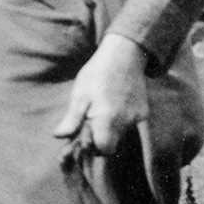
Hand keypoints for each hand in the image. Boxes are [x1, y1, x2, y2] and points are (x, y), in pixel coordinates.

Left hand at [53, 33, 148, 154]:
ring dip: (111, 129)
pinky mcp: (144, 112)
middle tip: (92, 123)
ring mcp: (137, 117)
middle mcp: (125, 121)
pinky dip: (122, 120)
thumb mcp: (79, 94)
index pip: (104, 149)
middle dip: (101, 139)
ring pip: (122, 135)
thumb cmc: (98, 73)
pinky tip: (116, 104)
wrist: (125, 54)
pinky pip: (131, 125)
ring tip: (103, 109)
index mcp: (107, 119)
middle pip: (113, 146)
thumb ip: (72, 119)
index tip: (86, 137)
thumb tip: (58, 136)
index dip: (94, 147)